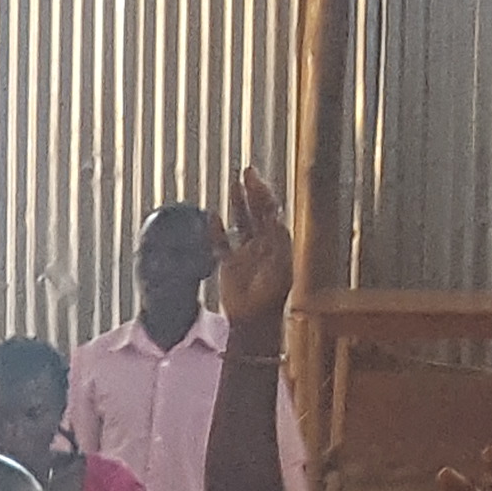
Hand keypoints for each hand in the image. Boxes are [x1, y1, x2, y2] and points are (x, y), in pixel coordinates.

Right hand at [216, 167, 293, 331]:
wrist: (254, 319)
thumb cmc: (270, 294)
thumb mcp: (278, 264)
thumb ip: (276, 239)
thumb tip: (273, 214)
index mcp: (277, 242)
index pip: (271, 211)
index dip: (263, 193)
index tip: (254, 178)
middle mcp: (263, 244)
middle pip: (257, 211)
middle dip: (252, 191)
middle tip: (246, 171)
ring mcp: (246, 253)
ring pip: (241, 222)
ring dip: (237, 203)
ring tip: (233, 184)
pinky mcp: (230, 265)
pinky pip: (222, 243)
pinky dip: (217, 230)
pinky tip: (212, 216)